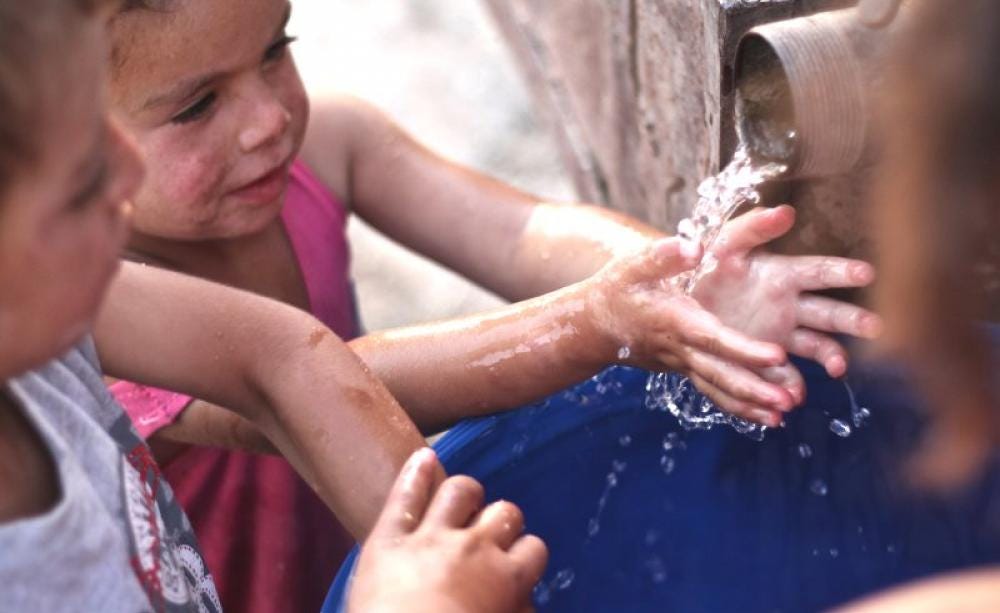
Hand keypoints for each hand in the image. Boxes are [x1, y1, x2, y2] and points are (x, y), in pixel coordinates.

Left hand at [348, 448, 547, 612]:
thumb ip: (514, 610)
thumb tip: (522, 604)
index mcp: (507, 580)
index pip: (533, 549)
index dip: (525, 554)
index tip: (515, 563)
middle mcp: (476, 548)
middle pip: (505, 513)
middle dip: (502, 521)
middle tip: (489, 537)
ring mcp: (431, 537)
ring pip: (461, 491)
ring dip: (466, 493)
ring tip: (464, 500)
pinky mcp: (389, 538)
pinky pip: (406, 496)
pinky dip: (416, 473)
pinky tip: (425, 458)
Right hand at [585, 236, 795, 425]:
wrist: (594, 324)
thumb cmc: (618, 289)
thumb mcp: (634, 265)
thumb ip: (665, 254)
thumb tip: (695, 247)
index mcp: (675, 321)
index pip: (713, 338)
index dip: (744, 349)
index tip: (777, 355)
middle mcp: (680, 348)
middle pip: (719, 374)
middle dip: (753, 389)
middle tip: (787, 401)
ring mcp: (683, 363)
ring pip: (717, 390)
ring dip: (749, 405)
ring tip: (782, 416)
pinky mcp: (686, 369)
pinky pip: (713, 393)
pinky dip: (739, 408)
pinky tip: (766, 417)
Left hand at [693, 206, 882, 401]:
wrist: (678, 304)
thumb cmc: (704, 268)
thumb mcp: (721, 245)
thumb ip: (750, 228)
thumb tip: (785, 211)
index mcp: (781, 275)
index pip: (819, 272)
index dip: (842, 273)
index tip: (867, 273)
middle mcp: (788, 305)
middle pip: (829, 313)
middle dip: (852, 319)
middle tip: (874, 326)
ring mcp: (779, 334)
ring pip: (816, 346)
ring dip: (832, 356)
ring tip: (837, 368)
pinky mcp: (763, 359)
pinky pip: (783, 375)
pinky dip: (791, 385)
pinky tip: (794, 395)